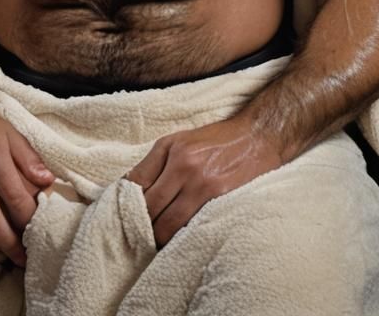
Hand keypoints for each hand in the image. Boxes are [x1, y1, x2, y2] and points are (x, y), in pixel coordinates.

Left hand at [125, 114, 283, 246]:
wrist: (257, 138)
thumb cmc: (216, 140)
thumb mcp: (179, 140)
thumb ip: (154, 163)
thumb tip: (127, 187)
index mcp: (170, 148)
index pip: (136, 183)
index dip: (125, 203)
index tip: (122, 215)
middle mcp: (184, 165)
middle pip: (150, 207)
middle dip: (140, 224)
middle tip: (137, 235)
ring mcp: (202, 184)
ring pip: (168, 224)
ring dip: (159, 236)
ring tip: (156, 241)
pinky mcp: (220, 200)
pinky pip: (192, 227)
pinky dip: (182, 237)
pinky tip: (178, 240)